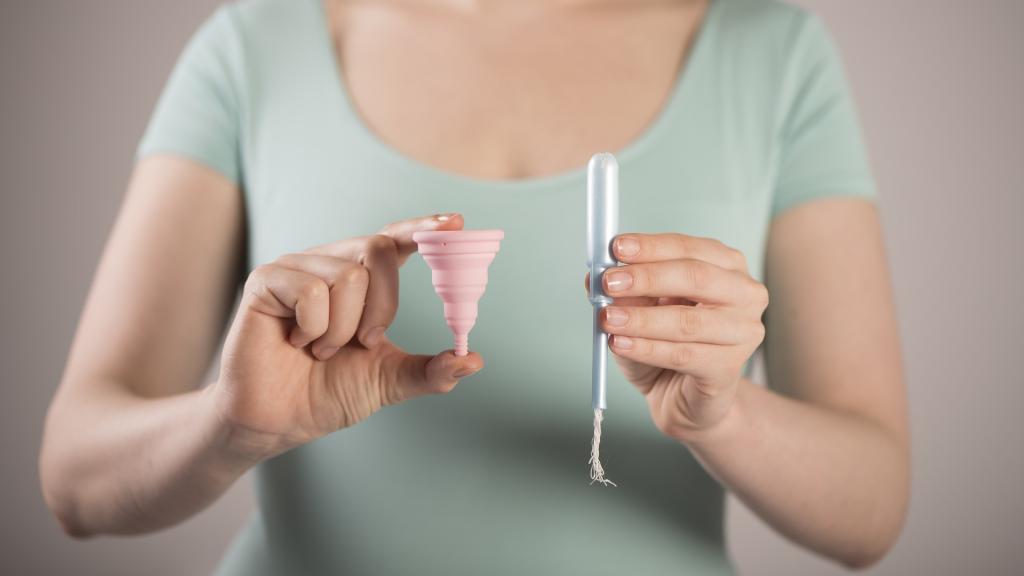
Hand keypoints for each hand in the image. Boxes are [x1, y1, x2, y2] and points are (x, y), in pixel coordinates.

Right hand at [211, 214, 482, 459]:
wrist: (277, 421)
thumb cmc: (327, 393)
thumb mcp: (388, 381)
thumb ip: (431, 370)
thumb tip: (472, 359)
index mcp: (360, 278)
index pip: (394, 240)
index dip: (423, 227)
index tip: (456, 221)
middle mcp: (330, 262)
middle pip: (377, 248)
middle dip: (383, 306)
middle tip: (364, 343)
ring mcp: (296, 267)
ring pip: (347, 276)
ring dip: (342, 330)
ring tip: (320, 350)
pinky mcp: (266, 280)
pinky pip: (310, 290)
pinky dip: (314, 328)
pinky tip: (296, 342)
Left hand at [591, 233, 767, 442]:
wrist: (682, 395)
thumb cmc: (667, 341)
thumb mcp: (641, 307)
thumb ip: (625, 289)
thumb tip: (595, 276)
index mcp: (727, 265)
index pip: (689, 247)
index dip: (651, 246)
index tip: (616, 247)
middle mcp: (744, 294)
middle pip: (696, 277)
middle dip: (647, 278)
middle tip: (609, 282)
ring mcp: (743, 332)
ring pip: (687, 321)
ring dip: (641, 319)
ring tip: (608, 318)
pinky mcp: (728, 368)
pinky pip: (683, 355)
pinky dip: (646, 348)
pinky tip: (620, 343)